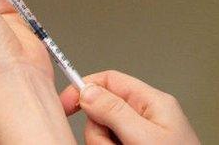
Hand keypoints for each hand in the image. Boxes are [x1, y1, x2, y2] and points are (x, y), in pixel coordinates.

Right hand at [60, 70, 199, 144]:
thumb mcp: (145, 135)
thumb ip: (116, 112)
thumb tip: (88, 90)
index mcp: (152, 102)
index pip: (111, 80)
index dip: (85, 88)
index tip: (66, 104)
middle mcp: (145, 117)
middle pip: (102, 113)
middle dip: (99, 132)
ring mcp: (139, 137)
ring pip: (102, 135)